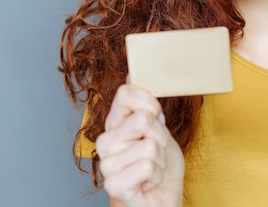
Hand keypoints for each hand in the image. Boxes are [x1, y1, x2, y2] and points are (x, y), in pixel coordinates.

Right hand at [96, 84, 184, 206]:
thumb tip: (132, 74)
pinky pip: (147, 166)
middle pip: (143, 119)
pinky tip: (147, 181)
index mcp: (114, 123)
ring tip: (152, 167)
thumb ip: (145, 105)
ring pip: (150, 145)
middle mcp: (105, 141)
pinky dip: (156, 174)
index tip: (157, 117)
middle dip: (161, 136)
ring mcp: (108, 164)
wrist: (160, 197)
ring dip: (160, 159)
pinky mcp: (114, 185)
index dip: (150, 102)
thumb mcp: (158, 127)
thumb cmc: (160, 163)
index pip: (126, 93)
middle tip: (156, 149)